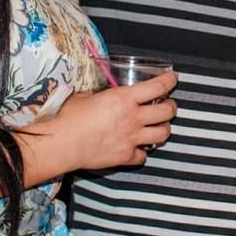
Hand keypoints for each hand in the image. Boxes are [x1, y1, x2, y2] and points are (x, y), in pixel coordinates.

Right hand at [17, 71, 177, 183]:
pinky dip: (142, 151)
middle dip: (171, 106)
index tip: (172, 79)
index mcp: (124, 98)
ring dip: (163, 129)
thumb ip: (103, 94)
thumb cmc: (70, 117)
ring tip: (158, 126)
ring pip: (163, 134)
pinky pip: (143, 155)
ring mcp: (132, 138)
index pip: (158, 87)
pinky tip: (137, 147)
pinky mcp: (126, 156)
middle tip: (167, 105)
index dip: (169, 81)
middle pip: (168, 111)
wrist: (62, 143)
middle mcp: (133, 118)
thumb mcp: (87, 96)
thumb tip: (106, 94)